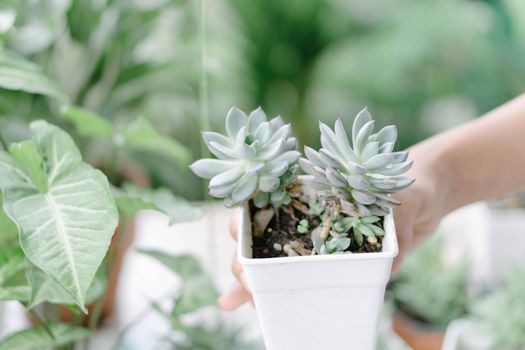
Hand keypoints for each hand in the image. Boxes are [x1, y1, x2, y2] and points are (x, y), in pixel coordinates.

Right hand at [218, 159, 444, 309]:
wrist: (430, 192)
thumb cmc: (412, 181)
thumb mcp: (405, 199)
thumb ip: (397, 226)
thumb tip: (392, 264)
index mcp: (313, 190)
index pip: (265, 201)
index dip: (246, 222)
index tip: (243, 244)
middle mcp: (308, 214)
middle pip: (262, 236)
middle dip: (246, 261)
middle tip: (249, 284)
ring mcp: (318, 239)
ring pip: (275, 260)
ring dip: (254, 282)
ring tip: (243, 303)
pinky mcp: (334, 258)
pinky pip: (305, 277)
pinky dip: (280, 292)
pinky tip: (260, 308)